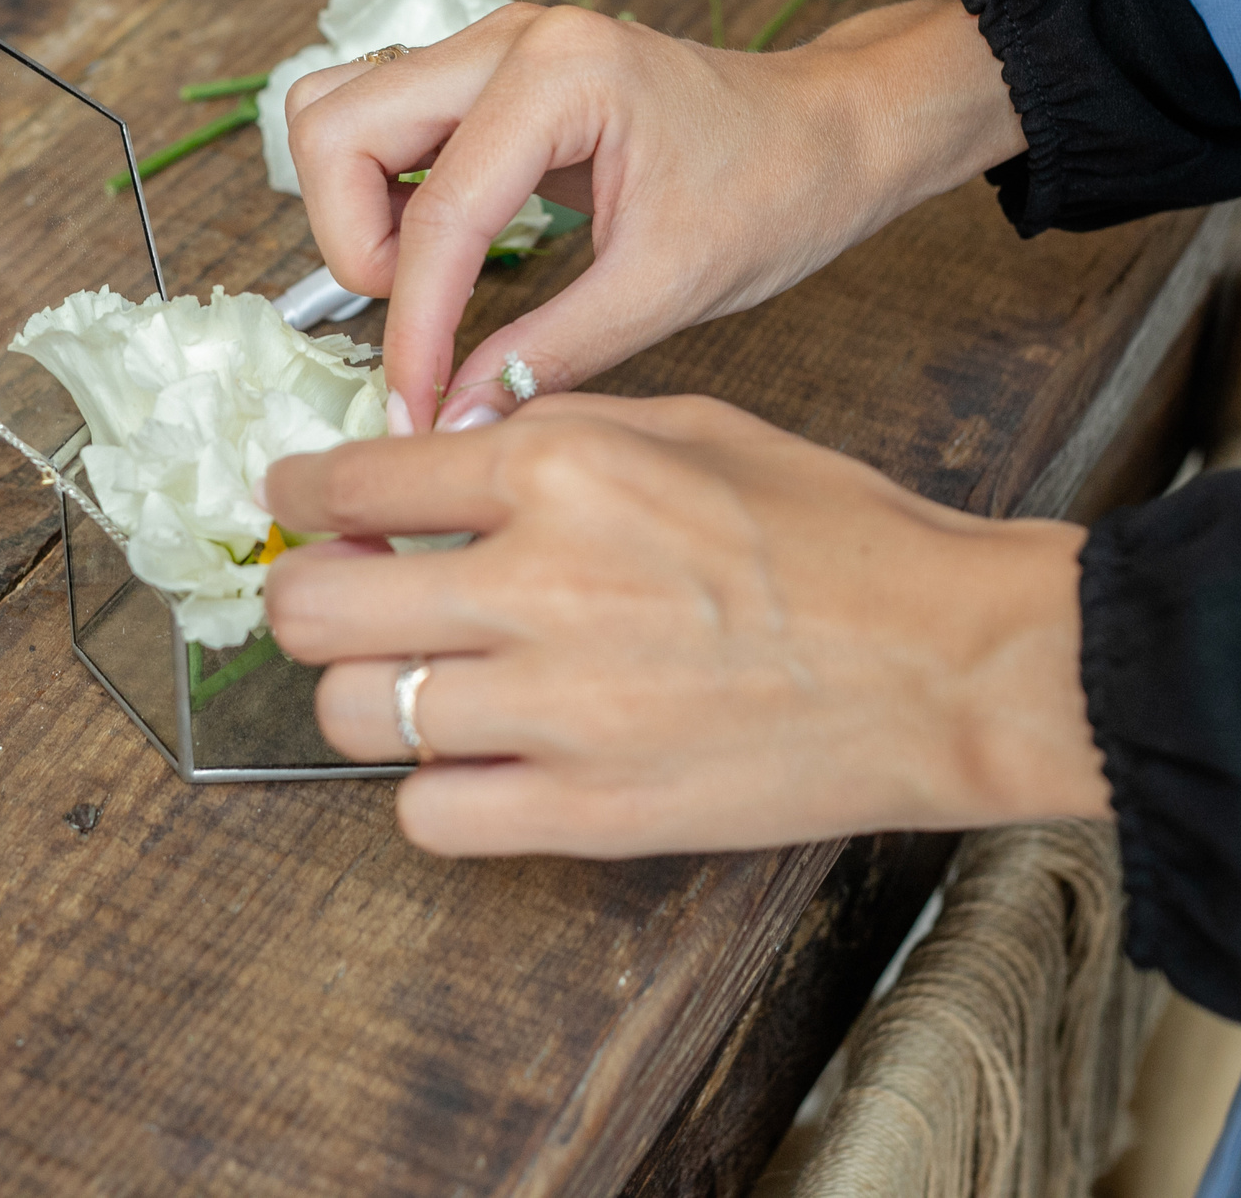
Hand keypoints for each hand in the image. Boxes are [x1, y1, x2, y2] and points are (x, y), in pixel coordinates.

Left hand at [261, 394, 1106, 857]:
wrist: (947, 660)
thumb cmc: (837, 537)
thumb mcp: (688, 425)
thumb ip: (550, 430)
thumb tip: (440, 448)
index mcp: (558, 468)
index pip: (352, 478)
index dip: (300, 491)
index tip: (293, 500)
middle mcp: (535, 582)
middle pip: (314, 606)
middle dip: (304, 596)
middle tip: (330, 595)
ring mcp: (555, 710)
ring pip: (352, 714)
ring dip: (366, 694)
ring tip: (417, 680)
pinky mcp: (588, 812)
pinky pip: (427, 816)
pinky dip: (432, 791)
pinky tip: (477, 759)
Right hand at [283, 0, 1022, 431]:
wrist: (830, 133)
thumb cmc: (774, 190)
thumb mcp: (666, 290)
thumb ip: (544, 356)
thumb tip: (448, 424)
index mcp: (563, 74)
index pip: (436, 213)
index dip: (411, 326)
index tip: (414, 406)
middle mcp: (508, 38)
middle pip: (335, 128)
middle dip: (354, 243)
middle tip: (422, 314)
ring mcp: (489, 45)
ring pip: (339, 112)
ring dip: (354, 207)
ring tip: (427, 276)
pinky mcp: (485, 71)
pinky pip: (378, 118)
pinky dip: (379, 189)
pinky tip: (442, 247)